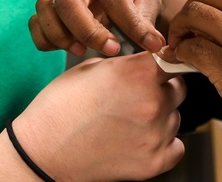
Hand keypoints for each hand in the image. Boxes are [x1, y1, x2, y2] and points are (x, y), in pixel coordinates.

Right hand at [14, 53, 186, 181]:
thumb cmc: (61, 105)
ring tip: (127, 120)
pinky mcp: (154, 163)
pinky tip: (139, 138)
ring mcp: (156, 135)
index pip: (172, 58)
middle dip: (161, 89)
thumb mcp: (92, 68)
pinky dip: (163, 142)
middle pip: (178, 89)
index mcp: (139, 73)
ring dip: (159, 116)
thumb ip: (127, 65)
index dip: (165, 60)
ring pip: (175, 117)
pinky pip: (176, 146)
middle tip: (134, 96)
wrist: (44, 149)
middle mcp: (153, 102)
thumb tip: (145, 65)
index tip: (160, 65)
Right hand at [29, 0, 184, 55]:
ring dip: (60, 35)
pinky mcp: (56, 12)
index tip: (151, 45)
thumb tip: (154, 46)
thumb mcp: (150, 1)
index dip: (132, 25)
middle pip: (68, 0)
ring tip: (82, 51)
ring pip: (45, 8)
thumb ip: (147, 22)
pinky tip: (71, 48)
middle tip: (112, 49)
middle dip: (87, 30)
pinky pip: (36, 23)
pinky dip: (46, 39)